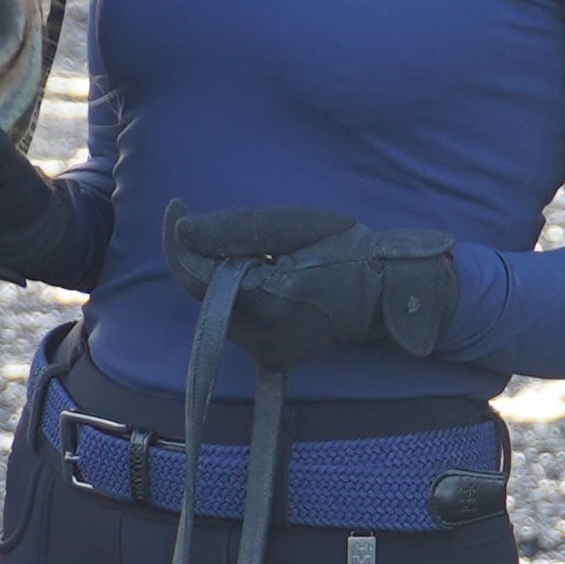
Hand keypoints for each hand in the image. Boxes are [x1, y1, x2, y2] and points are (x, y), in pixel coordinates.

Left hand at [164, 202, 458, 363]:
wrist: (387, 296)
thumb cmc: (349, 252)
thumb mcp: (299, 224)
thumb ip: (237, 227)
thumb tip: (182, 230)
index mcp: (266, 302)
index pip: (196, 275)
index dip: (179, 240)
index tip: (176, 206)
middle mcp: (259, 338)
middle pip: (204, 291)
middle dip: (210, 256)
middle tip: (244, 232)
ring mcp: (264, 353)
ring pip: (218, 307)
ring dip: (227, 275)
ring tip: (268, 256)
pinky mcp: (269, 358)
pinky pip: (236, 321)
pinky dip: (239, 294)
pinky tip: (266, 278)